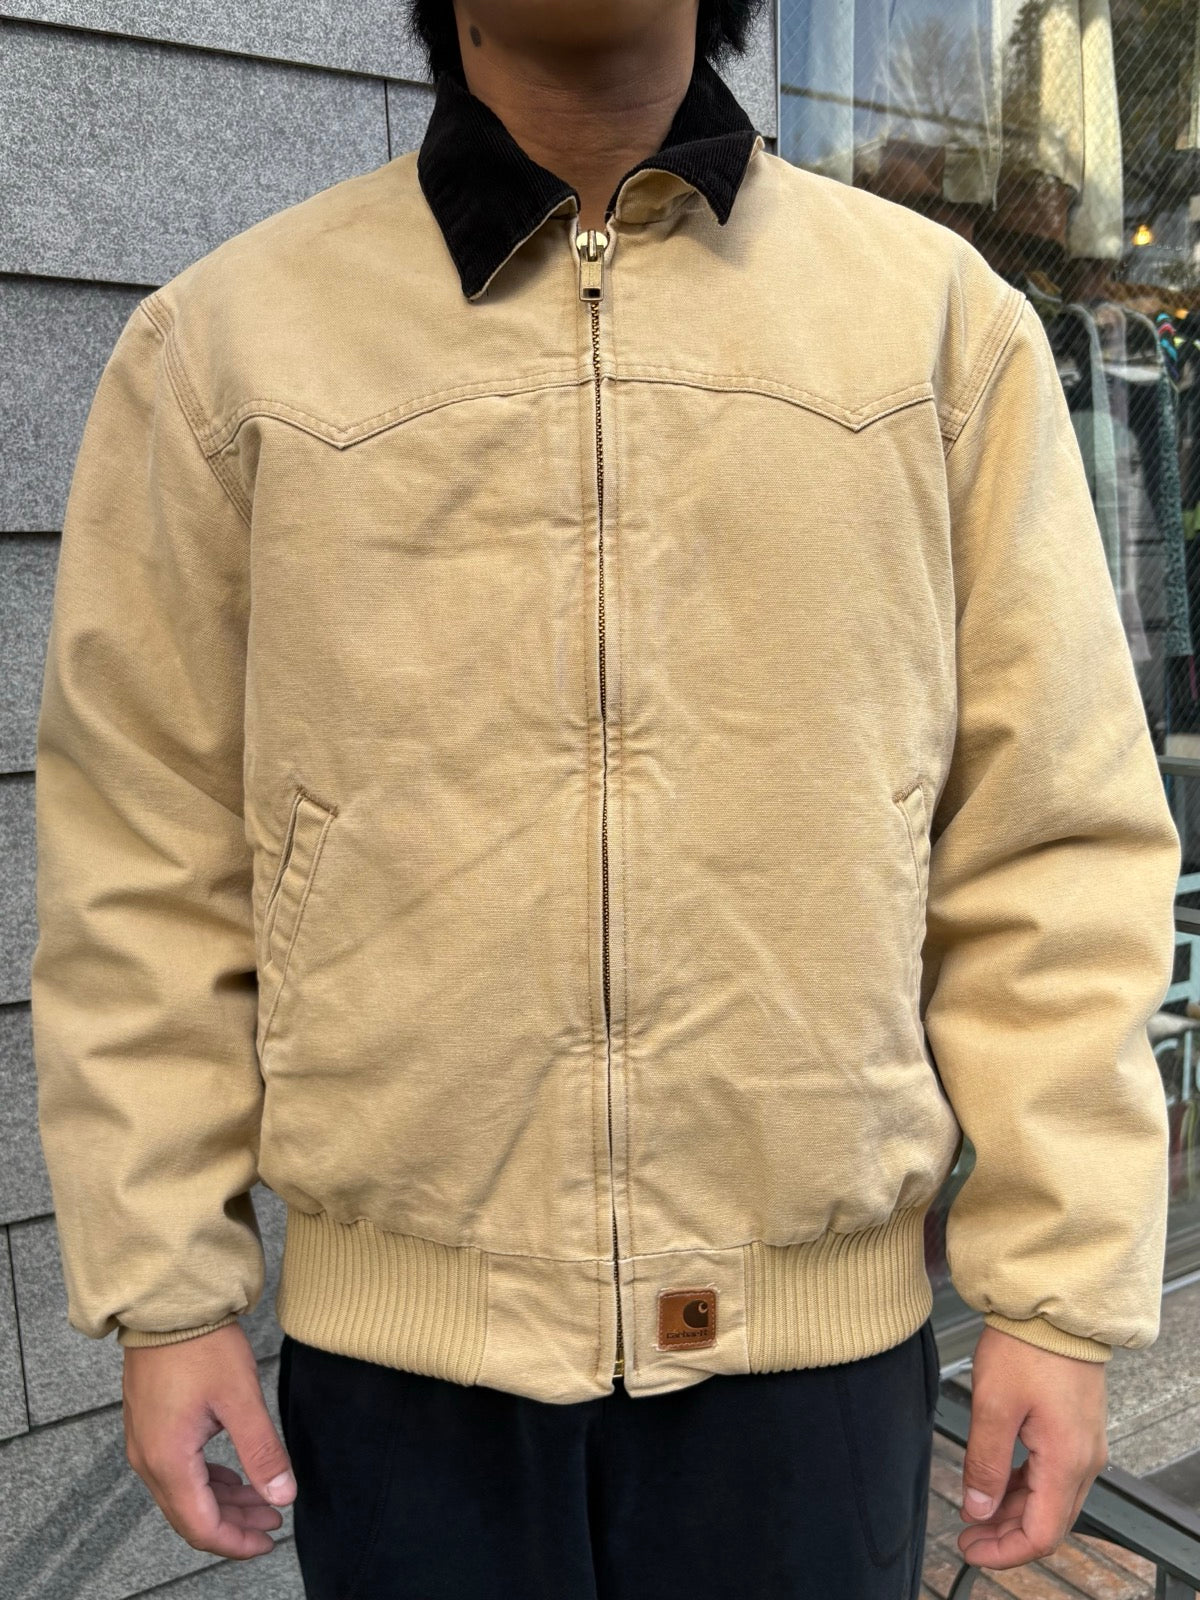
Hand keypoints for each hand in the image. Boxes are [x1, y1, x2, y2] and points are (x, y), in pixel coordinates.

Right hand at [122, 1321, 295, 1559]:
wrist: (168, 1304)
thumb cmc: (202, 1345)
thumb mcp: (241, 1398)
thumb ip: (262, 1452)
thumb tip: (283, 1496)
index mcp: (168, 1461)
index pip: (201, 1527)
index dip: (237, 1543)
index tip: (270, 1541)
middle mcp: (149, 1460)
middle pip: (191, 1516)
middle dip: (235, 1525)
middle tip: (274, 1521)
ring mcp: (145, 1443)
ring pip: (185, 1495)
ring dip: (224, 1503)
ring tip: (264, 1500)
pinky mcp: (150, 1426)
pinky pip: (178, 1471)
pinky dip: (209, 1482)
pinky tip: (235, 1478)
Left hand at [958, 1324, 1108, 1569]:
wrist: (1053, 1305)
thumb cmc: (1026, 1347)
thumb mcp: (993, 1405)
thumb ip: (985, 1463)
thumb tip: (978, 1509)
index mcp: (1067, 1461)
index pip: (1041, 1534)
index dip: (1004, 1551)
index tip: (970, 1549)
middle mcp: (1084, 1460)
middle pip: (1048, 1522)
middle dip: (1006, 1536)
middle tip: (967, 1535)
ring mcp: (1083, 1444)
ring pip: (1050, 1499)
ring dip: (1014, 1512)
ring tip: (975, 1511)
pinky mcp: (1076, 1428)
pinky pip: (1053, 1474)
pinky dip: (1025, 1487)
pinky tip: (997, 1482)